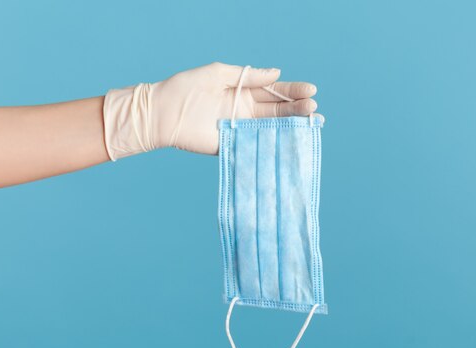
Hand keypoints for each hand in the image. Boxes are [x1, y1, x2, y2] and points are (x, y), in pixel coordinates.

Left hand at [103, 62, 318, 159]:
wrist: (162, 113)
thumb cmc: (185, 88)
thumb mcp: (217, 73)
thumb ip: (247, 75)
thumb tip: (276, 73)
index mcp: (243, 92)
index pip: (274, 91)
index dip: (293, 91)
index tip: (311, 90)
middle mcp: (245, 112)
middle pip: (277, 111)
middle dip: (297, 108)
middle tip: (313, 108)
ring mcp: (240, 130)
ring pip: (271, 128)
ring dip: (291, 126)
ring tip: (311, 122)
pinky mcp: (231, 145)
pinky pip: (255, 145)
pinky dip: (272, 144)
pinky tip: (289, 142)